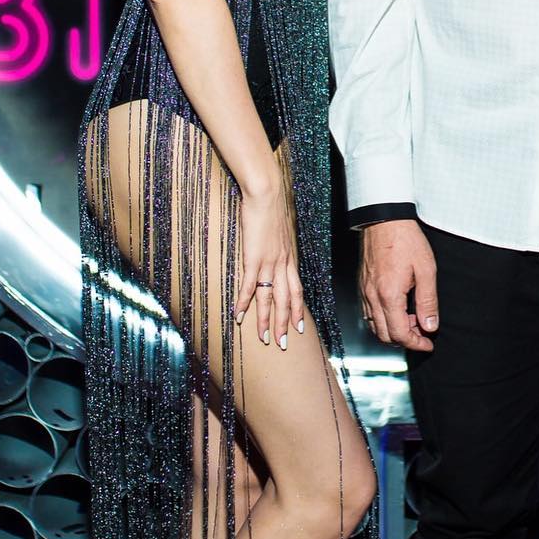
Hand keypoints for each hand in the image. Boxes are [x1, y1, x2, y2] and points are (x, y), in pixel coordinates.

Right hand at [234, 187, 304, 349]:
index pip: (296, 290)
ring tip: (263, 338)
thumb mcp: (280, 230)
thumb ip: (278, 244)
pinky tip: (239, 315)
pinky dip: (245, 302)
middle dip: (284, 323)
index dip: (296, 309)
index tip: (298, 327)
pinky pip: (249, 285)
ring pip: (269, 298)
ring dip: (266, 320)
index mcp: (289, 258)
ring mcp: (269, 262)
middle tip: (283, 344)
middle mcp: (282, 263)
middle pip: (285, 300)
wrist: (267, 194)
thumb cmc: (271, 208)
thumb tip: (274, 249)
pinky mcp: (253, 257)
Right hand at [359, 220, 438, 351]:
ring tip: (412, 321)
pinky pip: (369, 313)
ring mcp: (365, 292)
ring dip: (393, 331)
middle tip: (422, 333)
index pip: (399, 334)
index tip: (428, 343)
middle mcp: (372, 297)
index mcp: (389, 295)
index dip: (416, 343)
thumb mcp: (426, 270)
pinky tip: (397, 311)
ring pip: (374, 327)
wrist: (384, 219)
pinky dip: (383, 320)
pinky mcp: (362, 285)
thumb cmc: (406, 240)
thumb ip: (428, 302)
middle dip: (405, 340)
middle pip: (384, 335)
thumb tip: (430, 326)